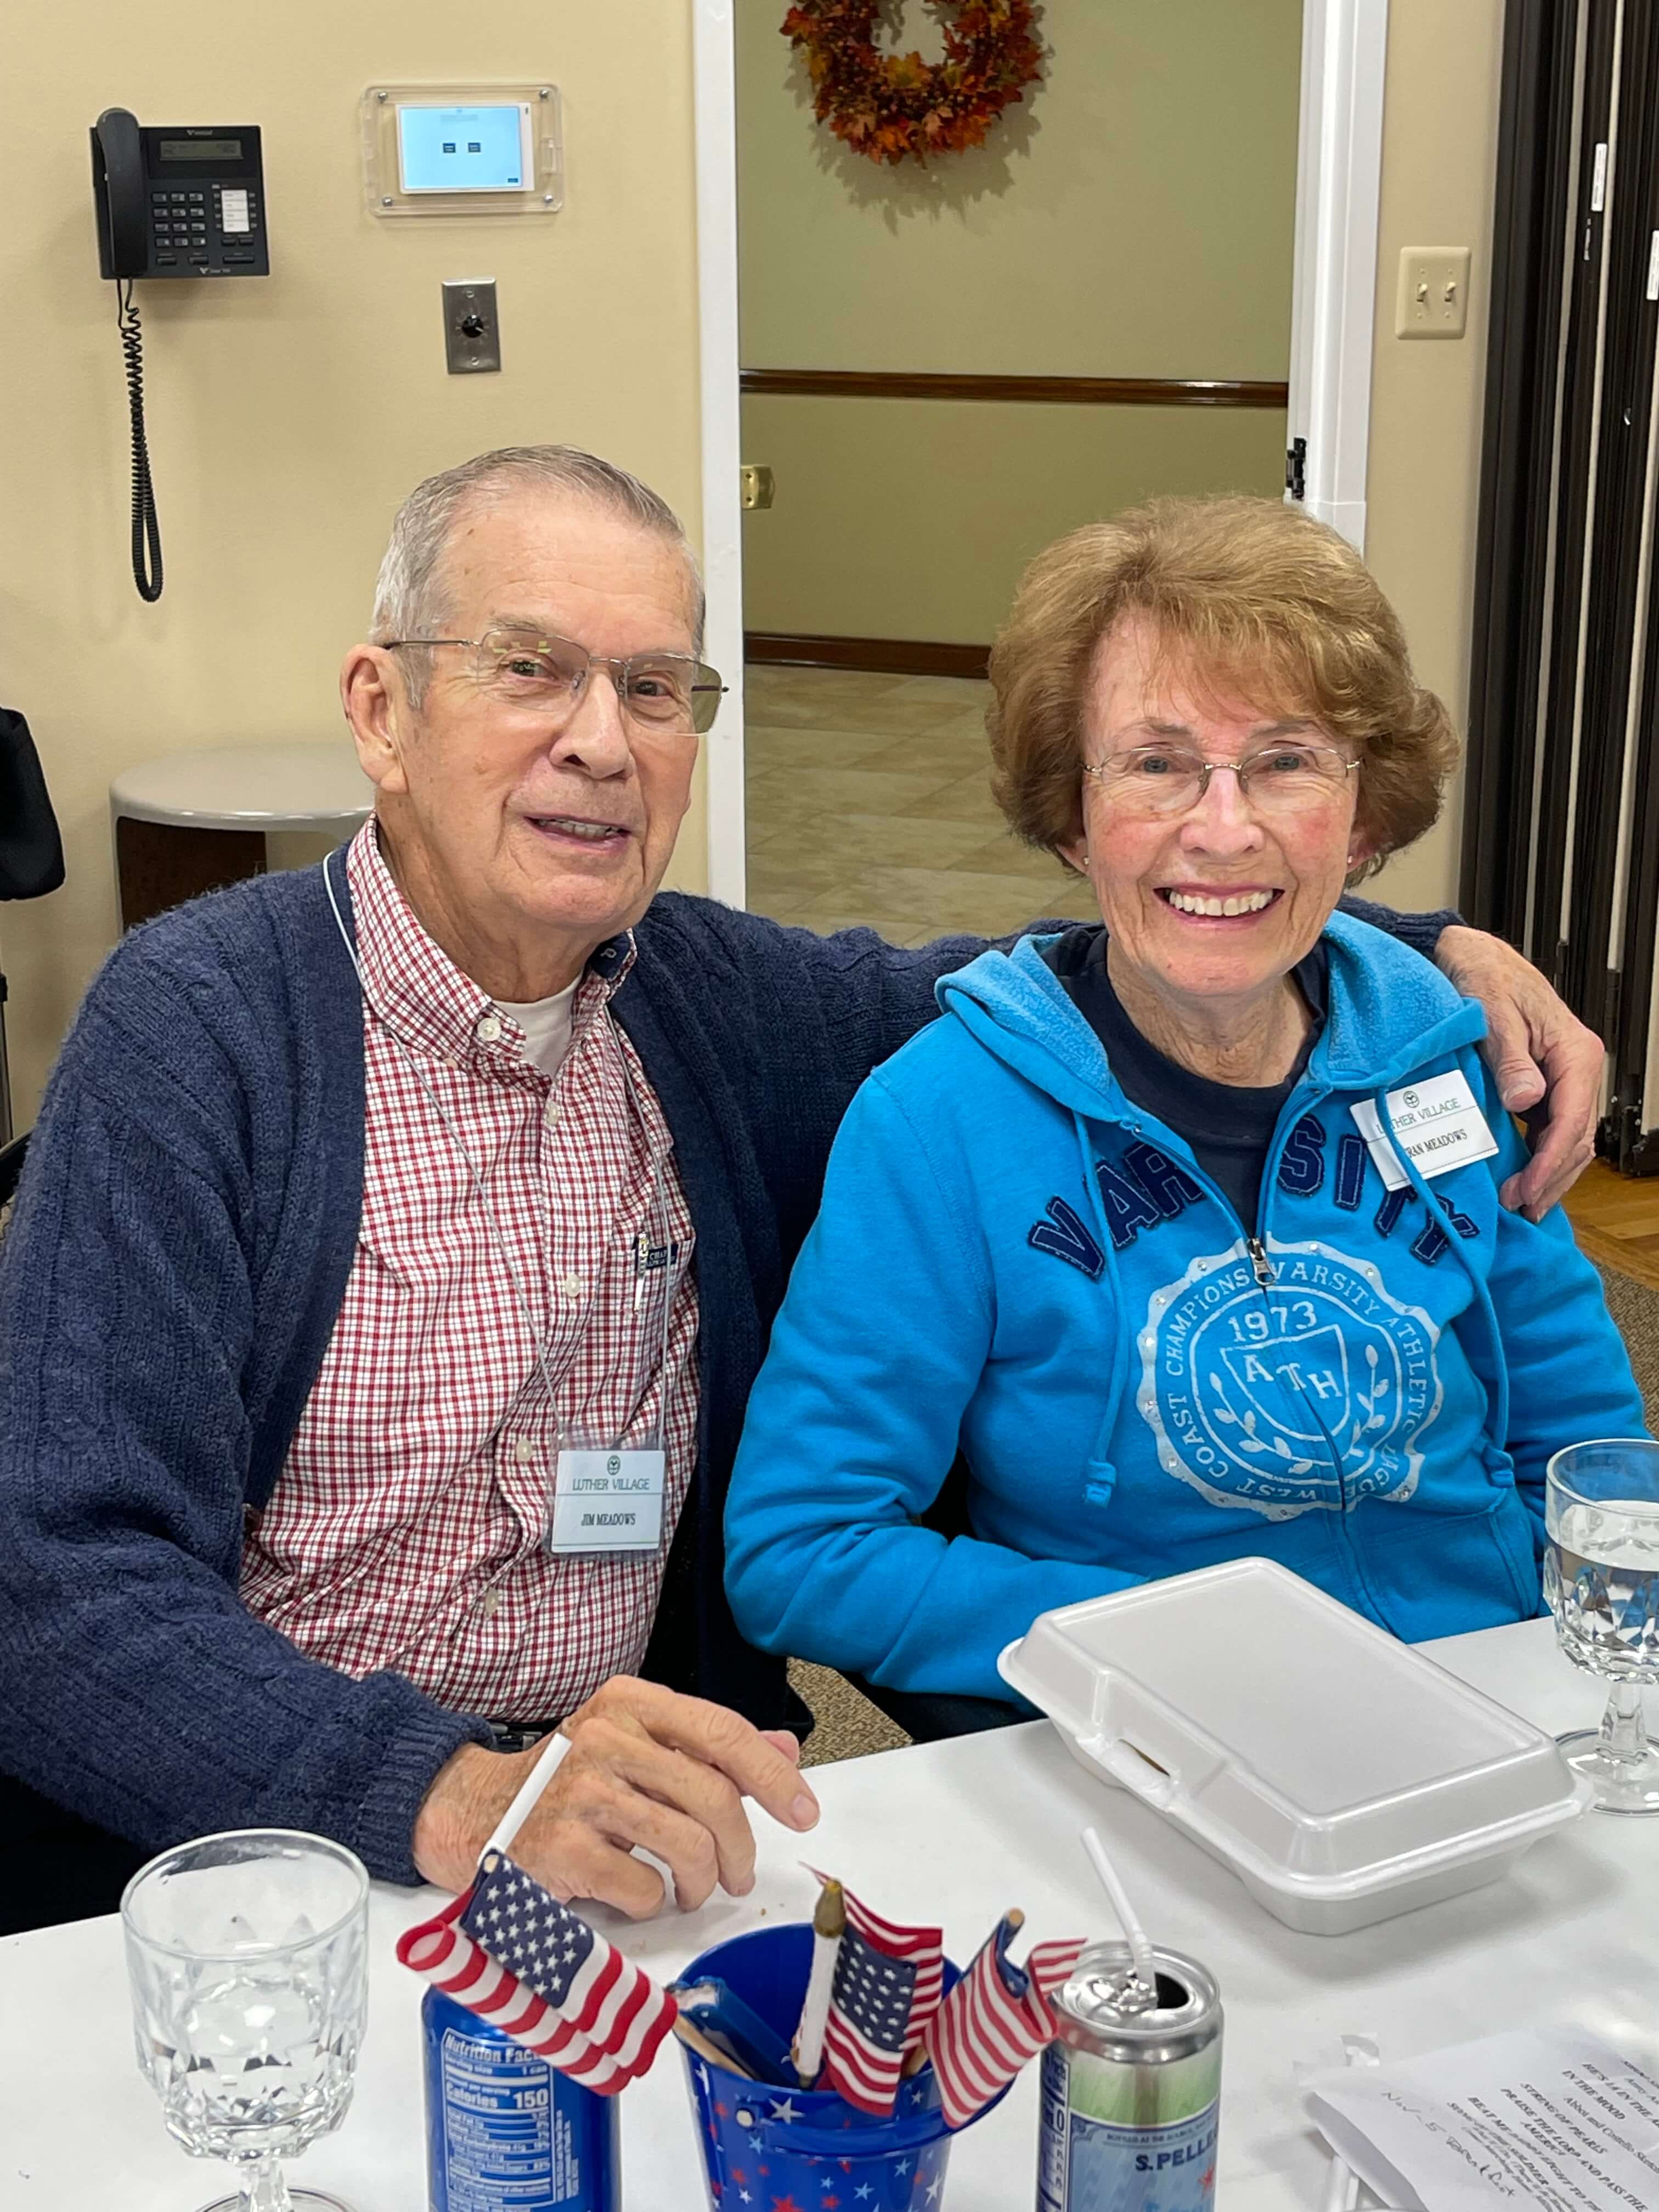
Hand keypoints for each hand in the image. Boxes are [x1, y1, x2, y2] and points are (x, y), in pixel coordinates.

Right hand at [412, 1675, 818, 1916]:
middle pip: (714, 1796)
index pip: (721, 1731)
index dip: (773, 1775)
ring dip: (703, 1881)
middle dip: (741, 1846)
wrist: (475, 1813)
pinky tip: (639, 1895)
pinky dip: (655, 1902)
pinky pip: (645, 1887)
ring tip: (691, 1890)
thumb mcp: (635, 1745)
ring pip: (688, 1845)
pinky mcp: (562, 1850)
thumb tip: (785, 1752)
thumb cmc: (568, 1782)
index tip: (804, 1811)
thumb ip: (708, 1748)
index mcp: (627, 1702)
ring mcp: (580, 1794)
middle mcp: (603, 1738)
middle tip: (738, 1874)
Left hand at [1434, 924, 1601, 1218]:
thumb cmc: (1483, 977)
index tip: (1526, 1191)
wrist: (1471, 958)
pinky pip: (1549, 1130)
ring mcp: (1562, 1079)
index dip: (1550, 1162)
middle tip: (1519, 1208)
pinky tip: (1520, 1179)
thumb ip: (1509, 1057)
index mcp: (1575, 1052)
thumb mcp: (1492, 1012)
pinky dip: (1538, 1158)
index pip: (1572, 1121)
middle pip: (1576, 1138)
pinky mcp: (1543, 1085)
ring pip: (1567, 1139)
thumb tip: (1527, 1099)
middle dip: (1551, 1177)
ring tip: (1521, 1205)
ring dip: (1548, 1174)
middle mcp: (1576, 1068)